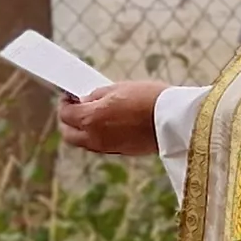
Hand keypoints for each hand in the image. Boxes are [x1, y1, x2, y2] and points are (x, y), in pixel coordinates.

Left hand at [59, 79, 175, 156]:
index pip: (65, 114)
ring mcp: (107, 147)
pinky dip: (97, 137)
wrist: (175, 119)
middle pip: (69, 134)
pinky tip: (108, 125)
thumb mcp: (119, 88)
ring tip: (94, 117)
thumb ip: (97, 95)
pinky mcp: (122, 152)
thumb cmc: (149, 98)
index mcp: (90, 119)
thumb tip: (87, 100)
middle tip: (77, 108)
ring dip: (81, 131)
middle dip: (68, 120)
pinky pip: (99, 146)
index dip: (65, 103)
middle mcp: (94, 137)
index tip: (71, 96)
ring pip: (83, 143)